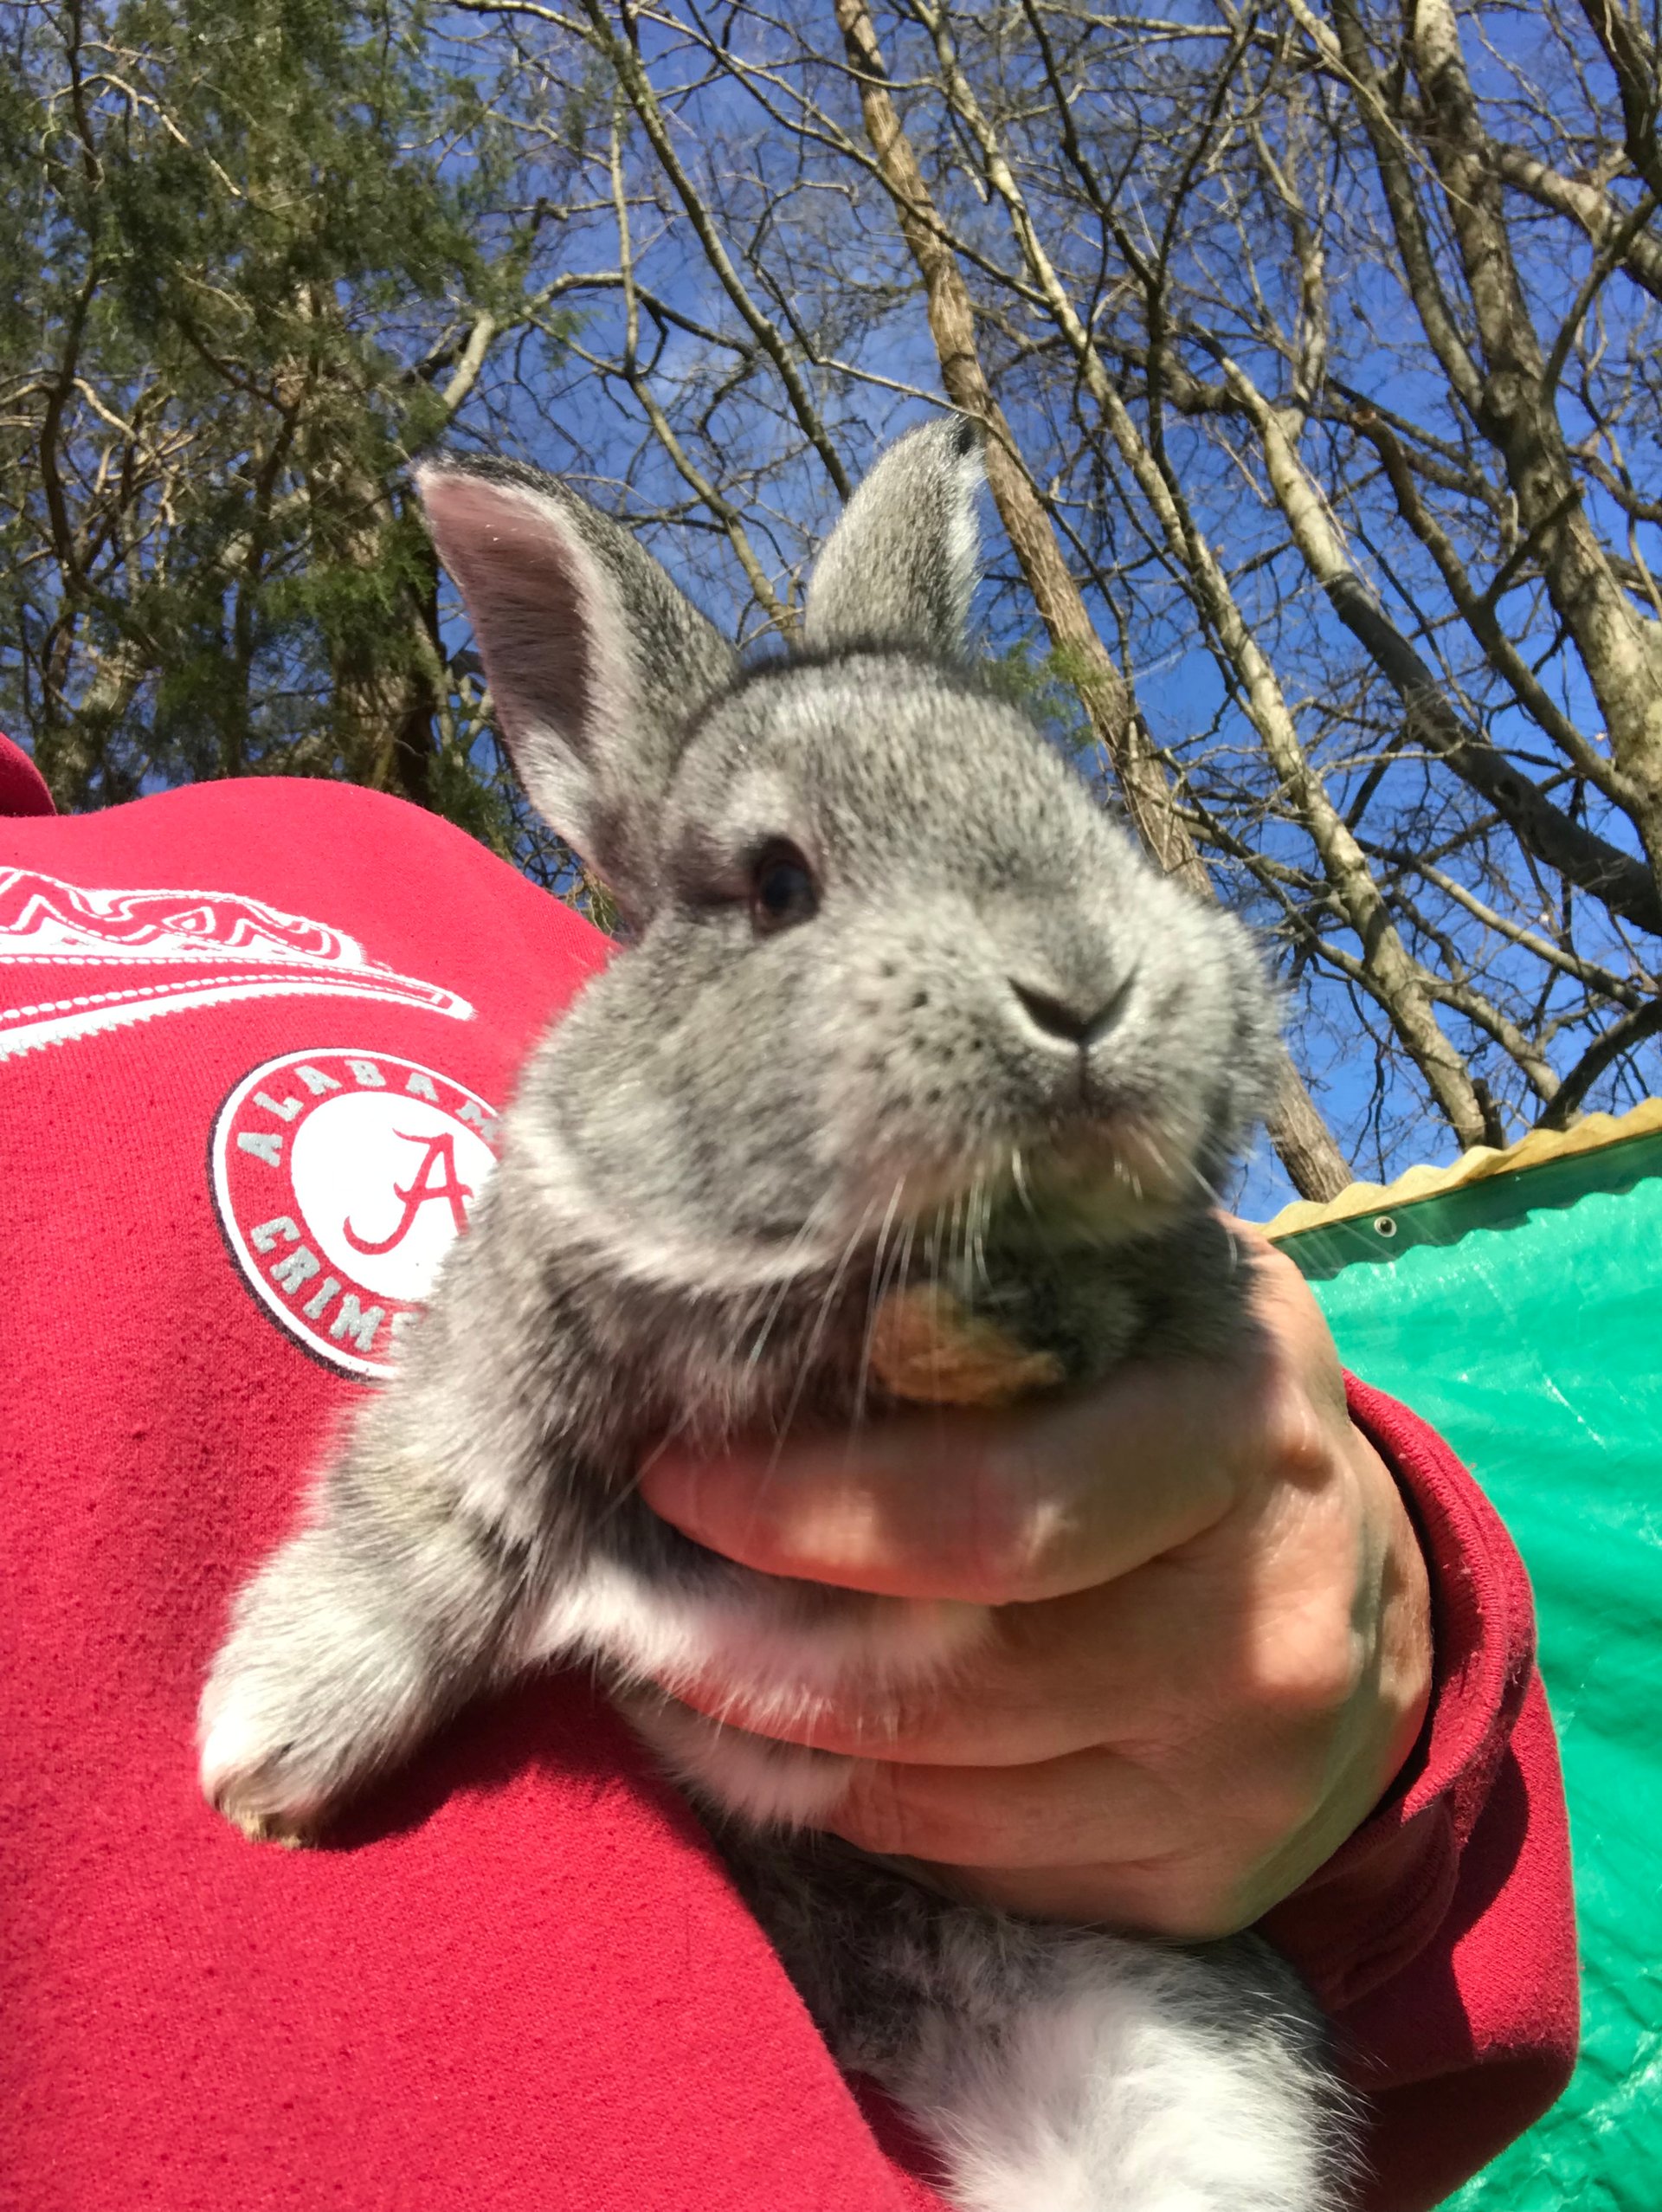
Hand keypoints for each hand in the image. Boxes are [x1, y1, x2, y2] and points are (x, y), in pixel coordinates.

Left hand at [640, 1225, 1431, 1938]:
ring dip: (780, 1747)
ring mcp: (1245, 1776)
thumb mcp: (1133, 1294)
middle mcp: (1262, 1622)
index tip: (673, 1478)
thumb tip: (767, 1322)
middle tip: (631, 1608)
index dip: (808, 1510)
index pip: (994, 1512)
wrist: (1367, 1583)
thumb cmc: (1188, 1401)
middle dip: (751, 1655)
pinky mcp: (1208, 1887)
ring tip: (682, 1668)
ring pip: (941, 1799)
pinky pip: (979, 1869)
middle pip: (953, 1686)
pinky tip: (807, 1746)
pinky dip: (867, 1812)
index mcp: (1234, 1432)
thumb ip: (991, 1300)